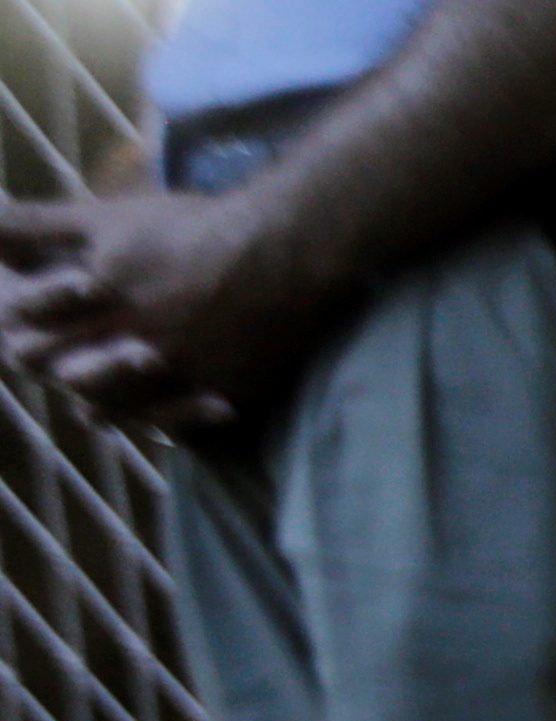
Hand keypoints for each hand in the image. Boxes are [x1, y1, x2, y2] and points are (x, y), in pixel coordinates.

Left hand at [0, 190, 342, 433]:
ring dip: (105, 408)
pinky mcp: (226, 392)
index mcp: (103, 295)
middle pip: (76, 371)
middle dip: (56, 371)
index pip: (38, 324)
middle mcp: (138, 339)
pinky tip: (157, 425)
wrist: (288, 250)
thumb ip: (38, 226)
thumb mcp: (106, 218)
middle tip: (46, 372)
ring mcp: (184, 372)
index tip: (12, 332)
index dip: (20, 328)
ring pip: (126, 406)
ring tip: (93, 413)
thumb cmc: (193, 227)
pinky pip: (186, 423)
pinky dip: (166, 425)